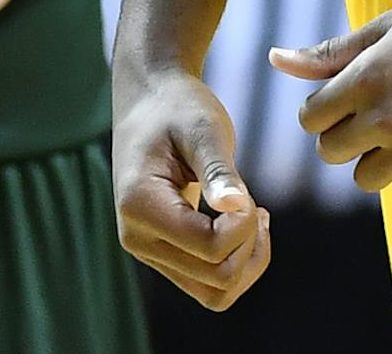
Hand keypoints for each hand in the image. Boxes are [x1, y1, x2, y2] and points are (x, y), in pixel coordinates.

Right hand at [112, 66, 271, 310]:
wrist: (151, 98)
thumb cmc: (178, 105)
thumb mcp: (203, 127)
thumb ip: (218, 170)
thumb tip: (236, 209)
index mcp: (139, 206)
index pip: (210, 247)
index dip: (244, 225)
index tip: (244, 190)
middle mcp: (137, 239)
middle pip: (216, 280)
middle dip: (248, 243)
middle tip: (251, 199)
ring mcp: (149, 251)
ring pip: (215, 294)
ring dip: (246, 262)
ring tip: (255, 215)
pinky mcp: (164, 253)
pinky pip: (208, 285)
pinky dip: (236, 263)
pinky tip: (244, 224)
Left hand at [272, 0, 391, 196]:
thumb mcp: (390, 27)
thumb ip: (332, 52)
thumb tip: (275, 60)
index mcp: (368, 75)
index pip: (311, 117)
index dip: (322, 109)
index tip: (344, 98)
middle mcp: (388, 116)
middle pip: (331, 153)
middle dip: (343, 135)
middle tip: (374, 110)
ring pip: (366, 178)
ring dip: (377, 157)